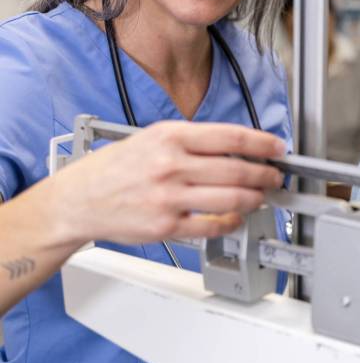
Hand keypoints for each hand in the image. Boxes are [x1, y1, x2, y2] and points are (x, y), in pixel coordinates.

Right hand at [48, 121, 285, 246]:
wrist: (79, 198)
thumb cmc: (117, 167)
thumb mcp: (153, 137)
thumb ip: (193, 141)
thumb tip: (236, 147)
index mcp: (170, 136)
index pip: (230, 136)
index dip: (262, 143)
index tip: (277, 148)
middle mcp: (171, 164)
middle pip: (236, 168)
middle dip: (264, 174)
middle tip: (275, 176)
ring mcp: (169, 197)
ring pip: (230, 197)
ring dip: (254, 197)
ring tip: (262, 196)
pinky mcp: (165, 226)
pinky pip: (211, 225)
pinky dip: (231, 222)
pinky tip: (237, 217)